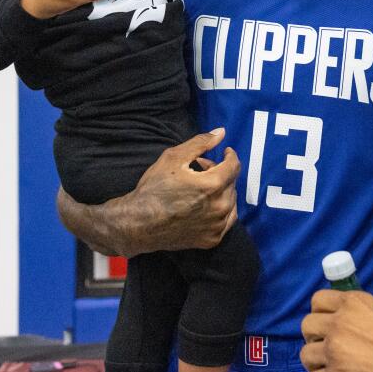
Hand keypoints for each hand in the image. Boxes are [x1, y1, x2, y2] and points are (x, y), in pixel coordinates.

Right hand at [56, 129, 238, 256]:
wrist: (138, 224)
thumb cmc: (154, 189)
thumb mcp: (173, 158)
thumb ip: (200, 143)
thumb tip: (221, 132)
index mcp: (213, 185)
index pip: (234, 165)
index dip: (229, 155)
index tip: (224, 152)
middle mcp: (220, 206)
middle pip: (232, 183)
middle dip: (220, 172)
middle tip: (201, 169)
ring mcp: (217, 225)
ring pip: (231, 201)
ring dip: (221, 191)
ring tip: (202, 187)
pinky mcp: (212, 239)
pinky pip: (226, 220)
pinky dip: (221, 210)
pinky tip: (206, 205)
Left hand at [300, 289, 372, 371]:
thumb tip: (366, 319)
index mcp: (354, 303)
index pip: (318, 300)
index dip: (321, 314)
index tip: (329, 325)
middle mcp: (338, 323)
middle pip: (307, 326)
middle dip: (315, 338)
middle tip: (330, 349)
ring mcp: (334, 352)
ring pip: (306, 355)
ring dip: (318, 363)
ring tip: (333, 371)